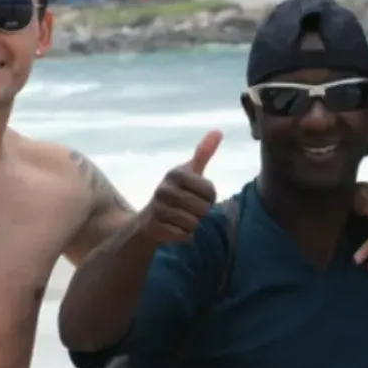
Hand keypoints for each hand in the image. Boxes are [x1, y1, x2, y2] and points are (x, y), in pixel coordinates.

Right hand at [137, 130, 221, 244]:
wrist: (149, 218)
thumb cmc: (176, 192)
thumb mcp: (190, 172)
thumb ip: (204, 153)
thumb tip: (218, 131)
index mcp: (176, 174)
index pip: (210, 191)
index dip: (209, 198)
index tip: (198, 197)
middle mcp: (164, 189)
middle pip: (203, 209)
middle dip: (201, 213)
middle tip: (189, 209)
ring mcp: (158, 209)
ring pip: (194, 224)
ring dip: (192, 225)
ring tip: (181, 219)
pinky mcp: (154, 228)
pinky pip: (183, 236)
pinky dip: (184, 236)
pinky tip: (175, 229)